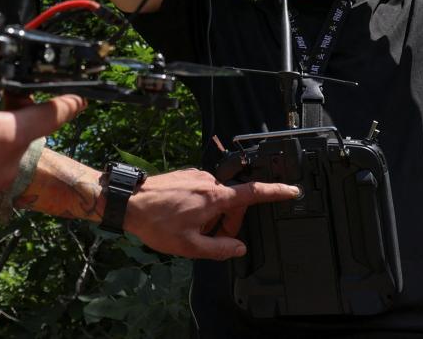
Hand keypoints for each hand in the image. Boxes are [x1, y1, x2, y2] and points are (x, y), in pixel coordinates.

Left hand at [124, 168, 299, 259]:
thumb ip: (219, 248)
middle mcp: (209, 181)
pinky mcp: (186, 175)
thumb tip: (239, 248)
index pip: (254, 193)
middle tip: (210, 238)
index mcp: (214, 197)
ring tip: (190, 228)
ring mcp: (196, 176)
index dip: (276, 192)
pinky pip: (204, 191)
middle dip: (228, 222)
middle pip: (233, 202)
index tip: (292, 190)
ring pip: (217, 198)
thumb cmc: (156, 223)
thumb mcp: (189, 246)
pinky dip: (202, 206)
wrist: (129, 201)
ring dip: (213, 215)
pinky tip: (183, 217)